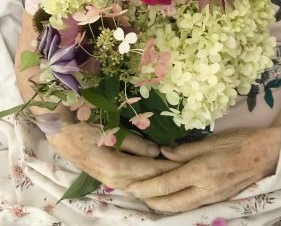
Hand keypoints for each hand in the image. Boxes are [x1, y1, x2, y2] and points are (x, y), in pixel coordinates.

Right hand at [47, 122, 180, 189]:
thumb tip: (156, 151)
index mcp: (116, 166)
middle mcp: (115, 179)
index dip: (167, 166)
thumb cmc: (86, 129)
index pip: (149, 169)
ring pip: (140, 186)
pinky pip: (131, 185)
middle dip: (166, 176)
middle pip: (147, 180)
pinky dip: (145, 183)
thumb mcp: (111, 132)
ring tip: (173, 174)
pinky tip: (154, 181)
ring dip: (156, 181)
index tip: (183, 162)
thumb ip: (134, 143)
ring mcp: (110, 182)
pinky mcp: (108, 180)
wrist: (63, 135)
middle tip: (184, 169)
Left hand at [127, 126, 280, 211]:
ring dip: (162, 204)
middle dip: (150, 200)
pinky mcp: (218, 199)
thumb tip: (163, 153)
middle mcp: (205, 189)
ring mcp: (213, 197)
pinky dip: (176, 204)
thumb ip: (184, 150)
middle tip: (134, 193)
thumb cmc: (237, 142)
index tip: (131, 187)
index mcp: (201, 171)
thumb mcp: (210, 141)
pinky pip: (192, 205)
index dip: (147, 187)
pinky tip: (169, 197)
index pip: (167, 184)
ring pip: (181, 207)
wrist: (265, 154)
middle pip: (171, 202)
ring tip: (147, 197)